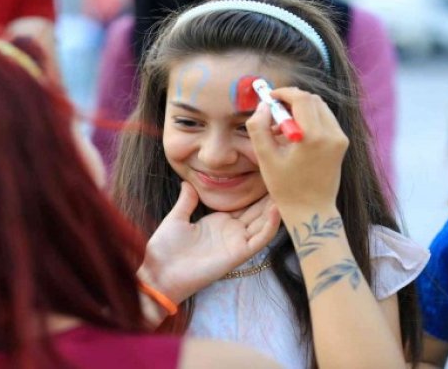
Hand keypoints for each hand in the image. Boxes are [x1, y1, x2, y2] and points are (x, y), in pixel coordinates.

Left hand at [139, 182, 279, 303]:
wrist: (160, 272)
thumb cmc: (166, 248)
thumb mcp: (176, 218)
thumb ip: (186, 201)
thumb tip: (187, 183)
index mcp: (218, 222)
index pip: (244, 205)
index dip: (256, 192)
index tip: (267, 175)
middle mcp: (231, 231)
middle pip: (257, 212)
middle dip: (270, 197)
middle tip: (284, 178)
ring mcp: (237, 242)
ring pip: (263, 223)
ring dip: (274, 209)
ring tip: (286, 189)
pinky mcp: (239, 253)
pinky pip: (260, 239)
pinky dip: (270, 226)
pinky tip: (277, 210)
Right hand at [246, 88, 347, 209]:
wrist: (312, 210)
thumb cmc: (286, 188)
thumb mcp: (265, 159)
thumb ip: (258, 128)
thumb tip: (262, 107)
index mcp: (313, 137)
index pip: (302, 98)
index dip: (284, 93)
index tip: (269, 98)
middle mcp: (332, 134)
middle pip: (312, 99)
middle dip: (291, 100)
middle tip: (274, 113)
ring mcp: (340, 138)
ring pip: (320, 107)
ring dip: (300, 109)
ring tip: (282, 128)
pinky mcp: (342, 143)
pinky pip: (325, 119)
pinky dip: (310, 119)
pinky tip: (295, 136)